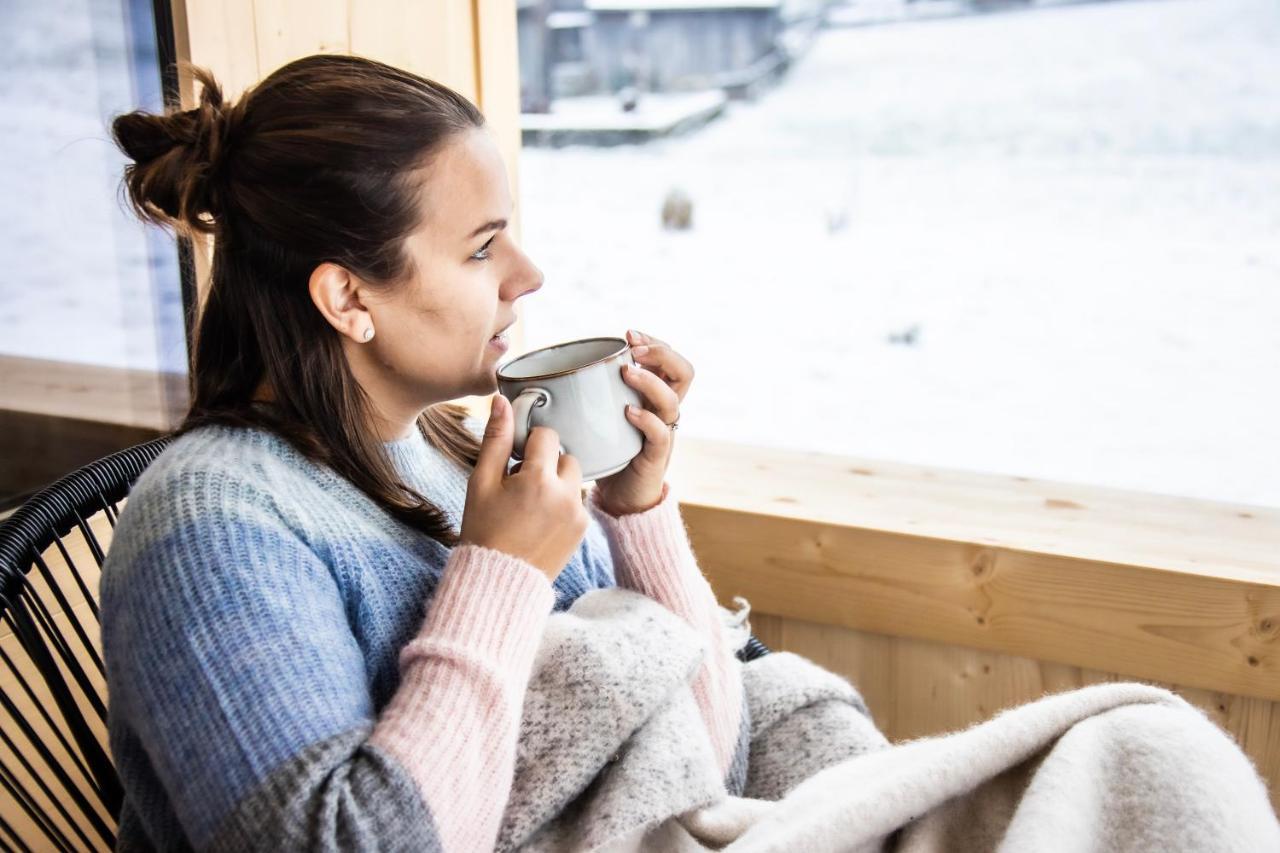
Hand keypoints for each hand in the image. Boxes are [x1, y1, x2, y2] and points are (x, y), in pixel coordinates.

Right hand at [459, 394, 588, 580]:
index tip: (516, 460)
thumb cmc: (483, 529)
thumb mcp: (482, 482)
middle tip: (521, 485)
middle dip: (546, 463)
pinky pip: (578, 501)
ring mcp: (578, 513)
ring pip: (574, 478)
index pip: (547, 436)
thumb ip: (496, 439)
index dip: (530, 444)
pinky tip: (540, 519)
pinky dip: (563, 502)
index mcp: (539, 479)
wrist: (498, 580)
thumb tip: (502, 400)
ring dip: (557, 482)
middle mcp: (566, 494)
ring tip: (531, 503)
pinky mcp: (583, 528)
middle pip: (565, 455)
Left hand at [594, 329, 694, 515]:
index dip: (654, 342)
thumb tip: (535, 378)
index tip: (627, 334)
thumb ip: (583, 395)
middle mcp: (663, 411)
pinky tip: (628, 412)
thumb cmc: (605, 453)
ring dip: (649, 381)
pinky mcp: (655, 456)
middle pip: (684, 372)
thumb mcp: (597, 416)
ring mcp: (663, 432)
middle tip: (634, 350)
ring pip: (673, 399)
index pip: (669, 360)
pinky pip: (661, 433)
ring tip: (627, 373)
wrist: (619, 498)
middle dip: (661, 354)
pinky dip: (645, 419)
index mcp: (653, 397)